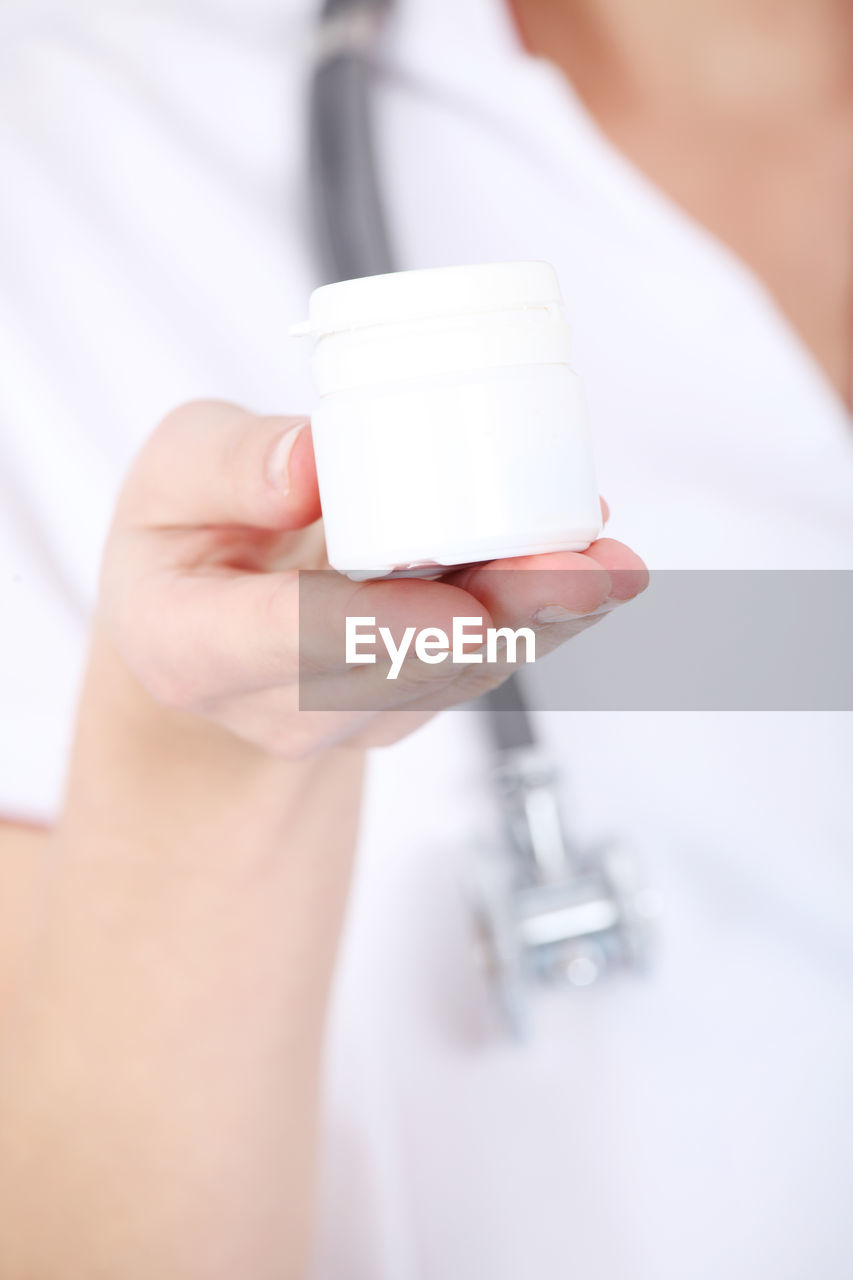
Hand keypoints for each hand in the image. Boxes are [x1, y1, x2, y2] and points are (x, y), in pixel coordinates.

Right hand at [101, 400, 647, 756]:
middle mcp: (273, 707)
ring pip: (456, 675)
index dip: (384, 622)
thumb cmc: (185, 539)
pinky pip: (477, 665)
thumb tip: (312, 462)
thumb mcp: (170, 475)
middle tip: (588, 568)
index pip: (288, 639)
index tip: (463, 599)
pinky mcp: (404, 706)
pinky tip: (591, 566)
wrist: (208, 625)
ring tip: (613, 566)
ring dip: (542, 620)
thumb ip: (226, 463)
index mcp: (190, 647)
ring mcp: (345, 720)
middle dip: (503, 617)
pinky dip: (539, 615)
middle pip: (400, 670)